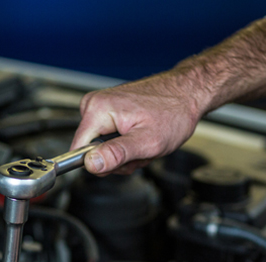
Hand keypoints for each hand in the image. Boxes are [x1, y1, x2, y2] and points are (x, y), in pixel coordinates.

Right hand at [71, 71, 207, 175]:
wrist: (187, 93)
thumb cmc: (173, 112)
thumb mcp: (147, 142)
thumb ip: (117, 154)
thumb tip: (91, 164)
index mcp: (98, 110)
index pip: (78, 150)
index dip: (100, 163)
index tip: (122, 160)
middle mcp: (94, 105)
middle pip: (92, 151)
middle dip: (118, 159)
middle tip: (140, 150)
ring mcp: (101, 107)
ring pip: (102, 148)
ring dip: (125, 153)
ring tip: (143, 141)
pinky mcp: (108, 110)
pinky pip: (109, 139)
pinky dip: (127, 144)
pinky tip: (141, 136)